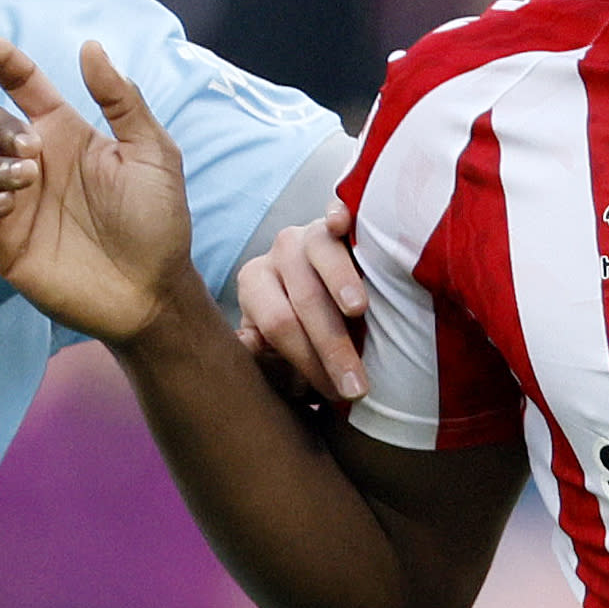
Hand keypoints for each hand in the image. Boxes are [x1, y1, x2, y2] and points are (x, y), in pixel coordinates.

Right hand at [0, 36, 198, 347]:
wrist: (152, 291)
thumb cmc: (157, 221)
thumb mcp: (152, 152)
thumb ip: (122, 99)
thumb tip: (91, 47)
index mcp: (65, 135)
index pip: (24, 87)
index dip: (5, 62)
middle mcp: (35, 164)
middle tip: (31, 147)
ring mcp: (17, 204)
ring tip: (27, 179)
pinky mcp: (4, 243)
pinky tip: (7, 206)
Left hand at [231, 201, 374, 413]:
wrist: (336, 296)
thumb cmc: (313, 335)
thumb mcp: (287, 355)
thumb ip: (269, 359)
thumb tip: (251, 341)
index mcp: (256, 285)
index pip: (279, 325)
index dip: (309, 362)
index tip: (338, 396)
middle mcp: (278, 254)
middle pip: (303, 298)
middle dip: (332, 346)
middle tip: (357, 386)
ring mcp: (309, 232)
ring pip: (320, 253)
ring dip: (340, 282)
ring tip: (357, 311)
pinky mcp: (339, 217)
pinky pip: (337, 211)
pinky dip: (339, 215)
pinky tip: (341, 222)